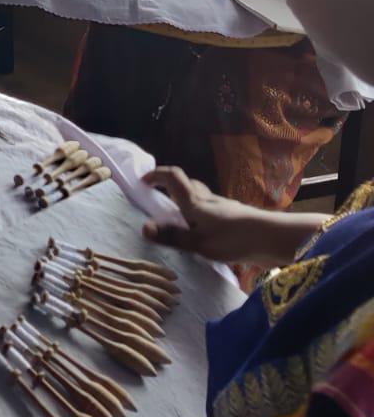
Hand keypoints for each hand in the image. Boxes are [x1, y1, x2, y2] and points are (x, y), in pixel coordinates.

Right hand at [141, 166, 265, 260]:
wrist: (274, 239)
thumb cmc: (234, 238)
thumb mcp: (199, 242)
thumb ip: (172, 236)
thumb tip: (143, 227)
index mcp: (195, 202)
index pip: (173, 176)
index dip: (157, 174)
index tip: (144, 182)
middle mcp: (208, 199)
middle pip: (187, 185)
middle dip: (172, 188)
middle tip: (161, 202)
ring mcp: (224, 207)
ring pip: (201, 198)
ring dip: (188, 203)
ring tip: (181, 221)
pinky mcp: (235, 218)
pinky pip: (212, 211)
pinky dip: (202, 216)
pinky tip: (206, 234)